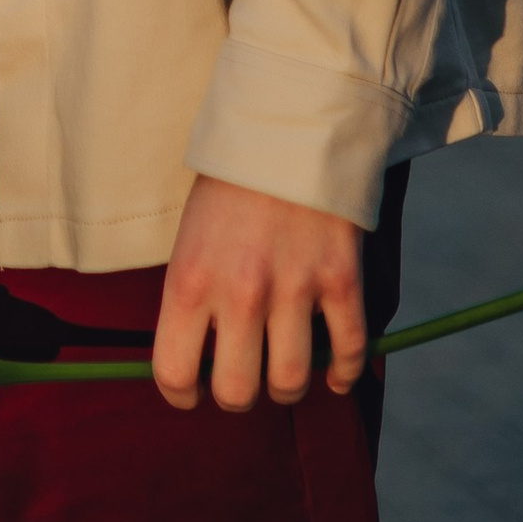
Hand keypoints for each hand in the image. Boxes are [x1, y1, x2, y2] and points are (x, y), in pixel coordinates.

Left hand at [153, 175, 367, 412]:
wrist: (287, 126)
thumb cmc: (229, 184)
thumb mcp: (189, 235)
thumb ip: (194, 294)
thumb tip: (199, 358)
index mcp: (190, 278)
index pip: (174, 372)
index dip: (181, 393)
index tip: (192, 389)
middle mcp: (240, 291)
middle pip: (237, 392)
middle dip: (238, 395)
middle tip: (243, 376)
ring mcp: (295, 287)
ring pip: (291, 382)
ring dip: (288, 385)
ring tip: (285, 369)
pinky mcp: (342, 280)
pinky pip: (348, 352)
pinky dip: (343, 372)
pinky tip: (334, 372)